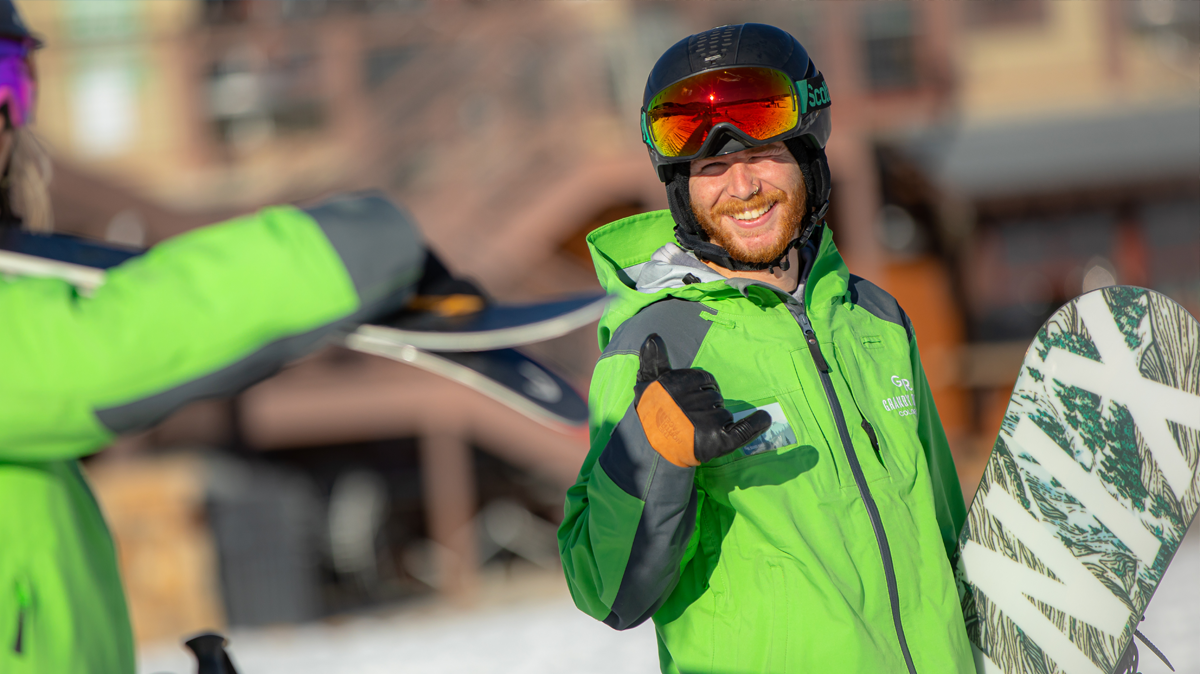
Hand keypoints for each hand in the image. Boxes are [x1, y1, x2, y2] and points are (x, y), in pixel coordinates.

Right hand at [634, 334, 771, 466]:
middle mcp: (696, 401)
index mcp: (682, 384)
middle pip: (715, 397)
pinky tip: (764, 417)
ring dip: (717, 420)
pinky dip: (756, 424)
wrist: (648, 449)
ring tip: (697, 431)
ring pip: (725, 414)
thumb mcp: (647, 382)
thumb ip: (653, 359)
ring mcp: (709, 421)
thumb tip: (654, 336)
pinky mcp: (718, 440)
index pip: (705, 380)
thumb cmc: (650, 413)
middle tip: (689, 419)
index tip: (689, 400)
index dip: (701, 389)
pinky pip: (744, 430)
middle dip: (707, 405)